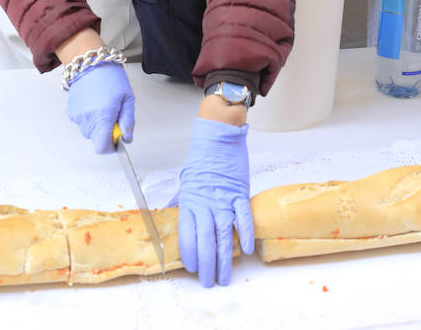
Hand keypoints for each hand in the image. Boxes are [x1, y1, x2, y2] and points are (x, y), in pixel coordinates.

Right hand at [65, 62, 133, 153]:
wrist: (91, 62)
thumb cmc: (111, 77)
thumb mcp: (128, 98)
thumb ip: (128, 121)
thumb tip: (127, 138)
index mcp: (103, 116)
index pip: (102, 148)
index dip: (111, 147)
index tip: (117, 139)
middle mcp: (87, 118)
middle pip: (96, 140)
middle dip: (105, 132)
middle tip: (113, 114)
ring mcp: (77, 116)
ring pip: (88, 131)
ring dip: (97, 124)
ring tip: (102, 105)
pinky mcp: (70, 111)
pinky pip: (82, 122)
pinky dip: (88, 117)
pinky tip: (93, 102)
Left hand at [177, 117, 252, 287]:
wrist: (218, 138)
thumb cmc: (201, 159)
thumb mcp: (186, 182)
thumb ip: (184, 203)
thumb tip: (175, 216)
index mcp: (190, 203)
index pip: (187, 235)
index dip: (190, 254)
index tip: (192, 268)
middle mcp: (205, 205)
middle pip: (205, 241)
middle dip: (206, 265)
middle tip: (209, 282)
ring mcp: (223, 200)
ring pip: (223, 235)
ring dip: (224, 259)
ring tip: (224, 276)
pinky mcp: (239, 194)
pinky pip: (243, 217)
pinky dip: (244, 234)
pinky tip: (245, 250)